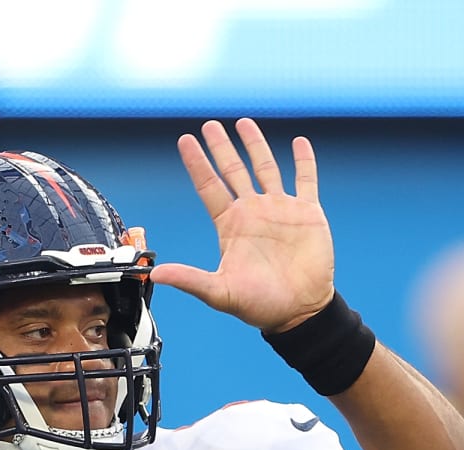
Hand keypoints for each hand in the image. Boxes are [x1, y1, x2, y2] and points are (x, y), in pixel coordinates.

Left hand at [148, 118, 334, 333]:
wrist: (298, 311)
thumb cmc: (259, 305)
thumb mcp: (220, 292)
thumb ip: (190, 280)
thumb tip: (156, 274)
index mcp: (231, 225)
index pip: (209, 186)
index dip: (197, 163)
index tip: (186, 141)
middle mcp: (253, 212)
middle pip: (233, 171)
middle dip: (221, 147)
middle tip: (209, 125)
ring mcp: (280, 210)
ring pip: (266, 168)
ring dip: (256, 145)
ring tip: (244, 123)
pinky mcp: (307, 213)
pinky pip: (306, 180)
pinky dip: (304, 160)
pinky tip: (299, 142)